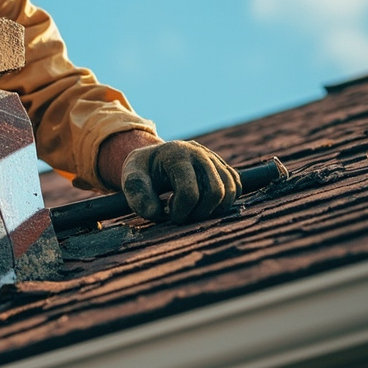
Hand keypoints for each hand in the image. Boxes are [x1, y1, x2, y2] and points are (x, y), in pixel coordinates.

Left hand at [121, 140, 240, 223]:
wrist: (153, 160)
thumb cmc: (142, 172)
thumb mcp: (131, 179)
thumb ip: (137, 196)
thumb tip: (156, 213)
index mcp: (177, 154)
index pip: (190, 192)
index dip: (180, 213)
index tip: (168, 214)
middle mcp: (200, 153)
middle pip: (216, 192)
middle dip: (199, 213)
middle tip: (181, 214)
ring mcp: (214, 159)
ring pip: (230, 191)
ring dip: (213, 209)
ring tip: (192, 208)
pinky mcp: (223, 167)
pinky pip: (236, 188)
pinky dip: (223, 202)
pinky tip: (203, 203)